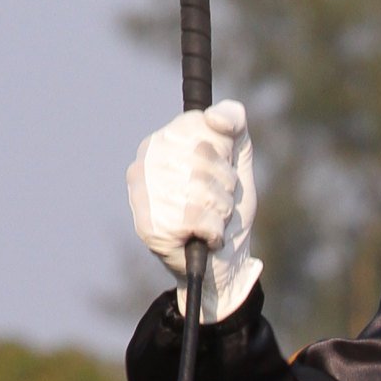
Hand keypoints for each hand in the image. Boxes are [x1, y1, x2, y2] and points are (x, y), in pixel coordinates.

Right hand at [126, 101, 260, 321]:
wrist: (224, 264)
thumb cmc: (227, 209)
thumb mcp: (237, 159)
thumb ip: (233, 123)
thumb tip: (216, 116)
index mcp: (163, 139)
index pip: (202, 124)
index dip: (224, 152)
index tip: (222, 169)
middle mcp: (145, 162)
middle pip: (203, 157)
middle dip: (224, 185)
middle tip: (218, 202)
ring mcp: (142, 195)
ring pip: (202, 189)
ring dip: (221, 211)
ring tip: (212, 221)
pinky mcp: (149, 227)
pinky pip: (198, 219)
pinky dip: (214, 232)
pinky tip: (205, 238)